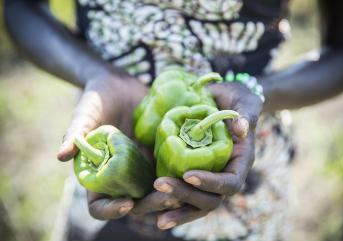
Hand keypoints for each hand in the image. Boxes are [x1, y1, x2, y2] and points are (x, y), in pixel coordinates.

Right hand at [57, 74, 181, 219]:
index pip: (99, 205)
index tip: (126, 203)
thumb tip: (60, 156)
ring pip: (156, 193)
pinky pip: (171, 172)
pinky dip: (181, 177)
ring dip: (171, 195)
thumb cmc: (97, 99)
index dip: (111, 210)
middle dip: (150, 205)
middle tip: (168, 198)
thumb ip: (75, 133)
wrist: (120, 85)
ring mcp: (141, 168)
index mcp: (98, 174)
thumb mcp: (85, 113)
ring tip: (185, 189)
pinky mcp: (159, 157)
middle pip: (134, 204)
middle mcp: (120, 176)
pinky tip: (195, 173)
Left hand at [152, 82, 262, 228]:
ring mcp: (209, 178)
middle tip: (160, 186)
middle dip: (186, 195)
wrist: (222, 100)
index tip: (188, 174)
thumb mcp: (244, 100)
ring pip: (197, 204)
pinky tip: (151, 206)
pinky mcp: (194, 175)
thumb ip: (246, 113)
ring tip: (157, 217)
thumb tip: (242, 129)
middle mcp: (225, 175)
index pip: (230, 183)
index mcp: (240, 162)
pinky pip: (185, 194)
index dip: (211, 183)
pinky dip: (171, 204)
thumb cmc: (235, 99)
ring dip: (177, 209)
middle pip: (211, 200)